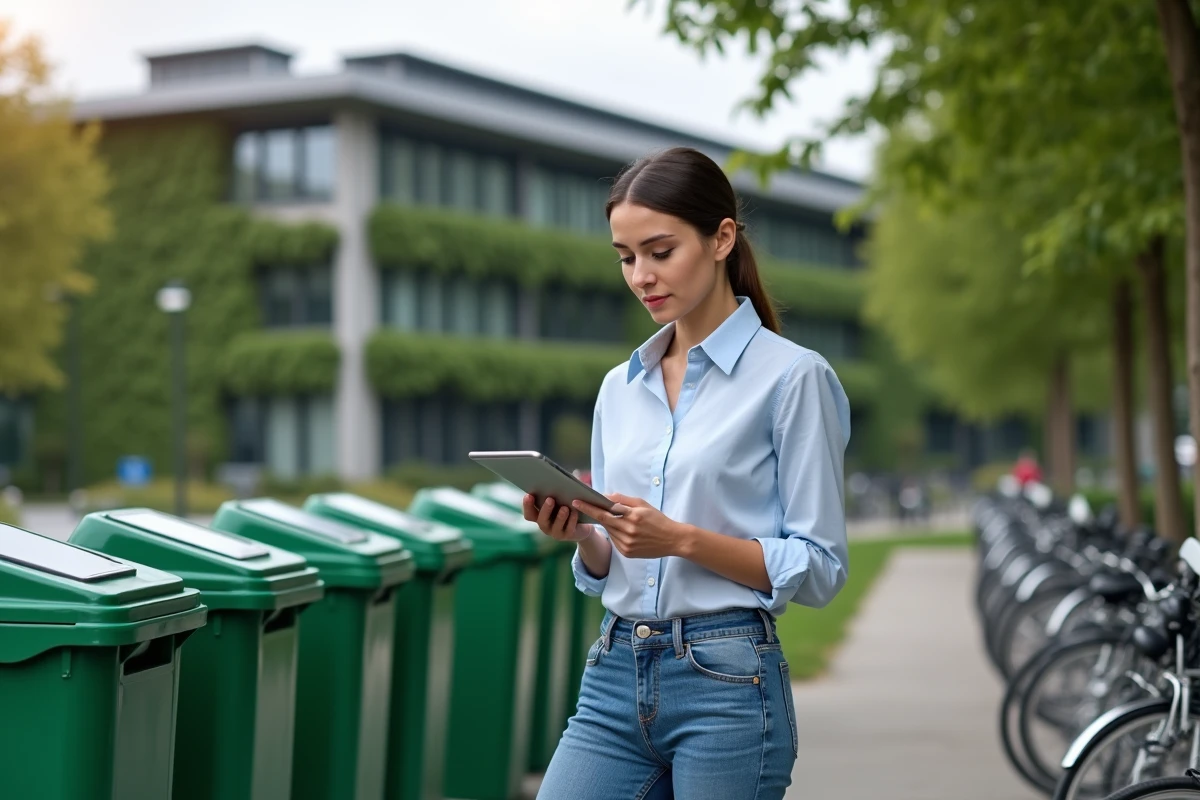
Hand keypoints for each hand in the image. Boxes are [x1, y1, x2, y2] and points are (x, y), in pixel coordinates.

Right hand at [522, 494, 596, 542]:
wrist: (581, 524)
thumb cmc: (567, 506)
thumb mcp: (561, 499)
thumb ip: (556, 491)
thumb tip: (559, 478)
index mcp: (539, 516)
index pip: (529, 514)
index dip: (527, 506)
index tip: (529, 495)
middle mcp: (545, 526)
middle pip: (541, 520)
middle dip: (545, 509)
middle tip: (550, 499)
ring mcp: (556, 532)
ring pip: (556, 526)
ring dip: (560, 516)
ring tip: (565, 507)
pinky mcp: (568, 535)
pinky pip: (569, 529)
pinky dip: (572, 520)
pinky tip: (575, 512)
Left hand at [571, 493, 687, 558]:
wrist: (673, 539)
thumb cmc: (658, 519)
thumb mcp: (643, 504)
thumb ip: (623, 500)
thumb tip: (606, 496)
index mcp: (633, 516)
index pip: (605, 512)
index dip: (589, 507)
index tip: (576, 502)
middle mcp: (629, 531)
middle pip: (604, 522)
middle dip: (593, 514)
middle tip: (581, 506)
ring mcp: (627, 544)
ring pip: (609, 532)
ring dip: (607, 524)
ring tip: (609, 517)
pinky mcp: (627, 553)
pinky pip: (615, 541)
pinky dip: (615, 534)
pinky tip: (622, 530)